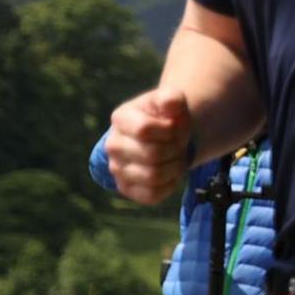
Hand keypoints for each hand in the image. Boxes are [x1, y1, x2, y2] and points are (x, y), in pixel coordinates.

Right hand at [105, 89, 192, 203]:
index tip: (178, 127)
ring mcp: (117, 169)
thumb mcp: (171, 101)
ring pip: (153, 177)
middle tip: (181, 145)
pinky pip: (152, 195)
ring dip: (176, 168)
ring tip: (177, 158)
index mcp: (121, 119)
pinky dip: (170, 185)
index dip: (171, 130)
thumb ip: (172, 98)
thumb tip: (170, 105)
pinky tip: (171, 173)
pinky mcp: (127, 189)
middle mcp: (113, 146)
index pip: (145, 129)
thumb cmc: (166, 118)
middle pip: (153, 155)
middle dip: (177, 149)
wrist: (163, 138)